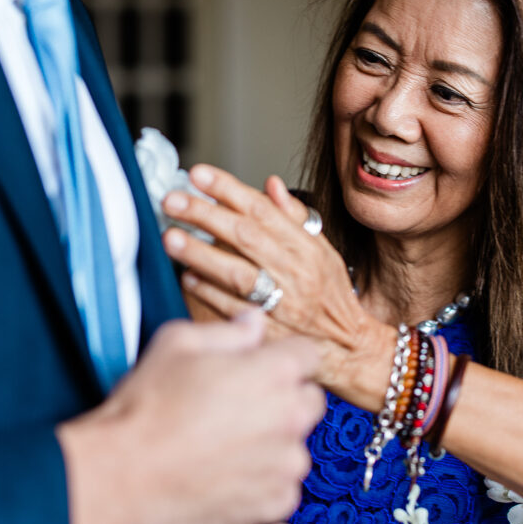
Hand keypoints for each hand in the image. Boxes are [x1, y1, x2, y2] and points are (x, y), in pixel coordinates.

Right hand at [57, 313, 322, 523]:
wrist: (122, 476)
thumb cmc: (146, 408)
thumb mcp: (176, 344)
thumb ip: (227, 331)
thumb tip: (254, 323)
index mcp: (274, 372)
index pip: (308, 355)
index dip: (282, 359)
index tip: (260, 370)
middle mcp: (290, 417)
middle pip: (309, 401)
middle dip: (283, 401)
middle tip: (237, 409)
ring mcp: (285, 465)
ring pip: (294, 448)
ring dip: (271, 446)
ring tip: (223, 448)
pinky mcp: (275, 504)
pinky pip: (282, 489)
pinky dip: (260, 484)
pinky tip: (223, 477)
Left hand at [161, 166, 381, 382]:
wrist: (351, 349)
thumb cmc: (331, 296)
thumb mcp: (324, 251)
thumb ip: (294, 217)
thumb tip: (270, 183)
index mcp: (306, 248)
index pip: (263, 210)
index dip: (228, 189)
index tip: (198, 174)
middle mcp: (296, 272)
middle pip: (245, 236)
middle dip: (205, 214)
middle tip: (172, 200)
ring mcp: (283, 304)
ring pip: (238, 273)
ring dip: (201, 254)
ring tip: (171, 237)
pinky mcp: (270, 332)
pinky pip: (235, 310)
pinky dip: (209, 293)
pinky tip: (187, 277)